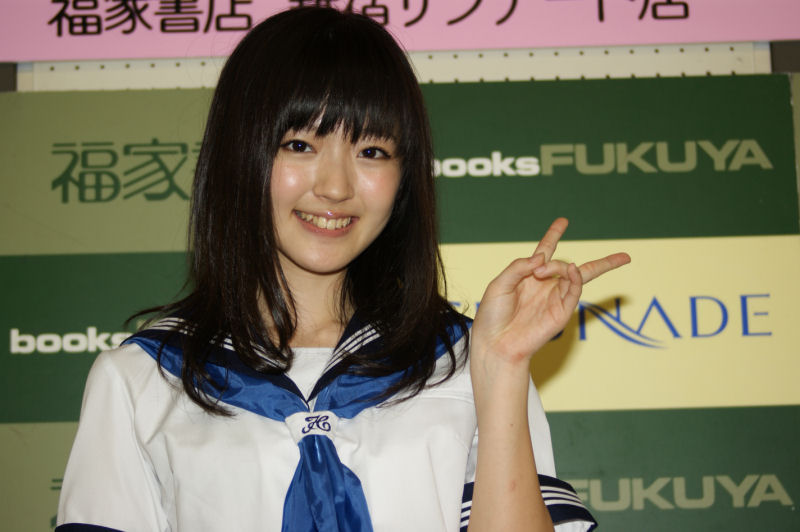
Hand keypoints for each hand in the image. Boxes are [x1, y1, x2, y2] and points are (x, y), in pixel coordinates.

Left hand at [471, 218, 629, 367]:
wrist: (494, 341)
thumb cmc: (493, 315)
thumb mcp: (499, 284)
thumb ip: (519, 267)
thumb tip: (542, 256)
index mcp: (528, 276)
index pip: (544, 252)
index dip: (553, 236)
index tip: (563, 221)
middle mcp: (545, 286)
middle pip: (573, 267)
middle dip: (602, 262)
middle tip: (624, 256)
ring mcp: (555, 298)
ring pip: (573, 275)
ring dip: (560, 267)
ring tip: (541, 272)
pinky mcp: (561, 312)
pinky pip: (574, 291)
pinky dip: (576, 278)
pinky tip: (573, 269)